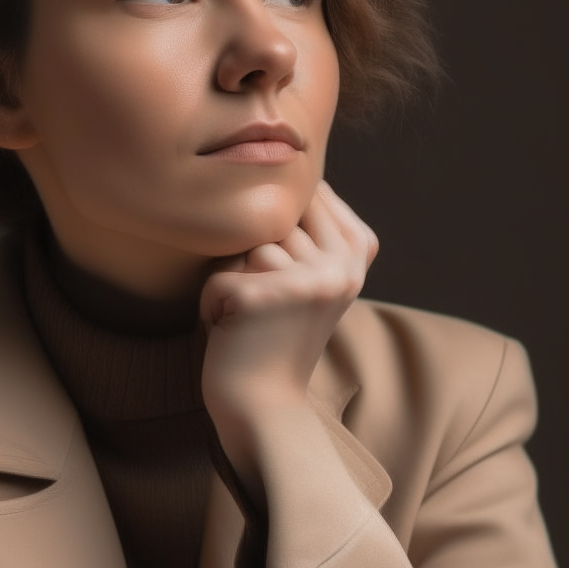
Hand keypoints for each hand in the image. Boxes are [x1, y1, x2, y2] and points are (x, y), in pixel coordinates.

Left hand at [199, 180, 377, 506]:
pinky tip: (234, 334)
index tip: (283, 283)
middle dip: (253, 261)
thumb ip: (310, 225)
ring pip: (241, 247)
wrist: (265, 407)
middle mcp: (340, 264)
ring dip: (231, 282)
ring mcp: (303, 281)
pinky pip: (215, 278)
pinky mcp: (260, 297)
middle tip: (266, 310)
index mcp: (357, 251)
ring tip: (251, 322)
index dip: (279, 231)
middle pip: (269, 221)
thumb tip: (279, 160)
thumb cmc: (276, 335)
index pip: (304, 196)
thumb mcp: (314, 275)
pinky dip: (211, 307)